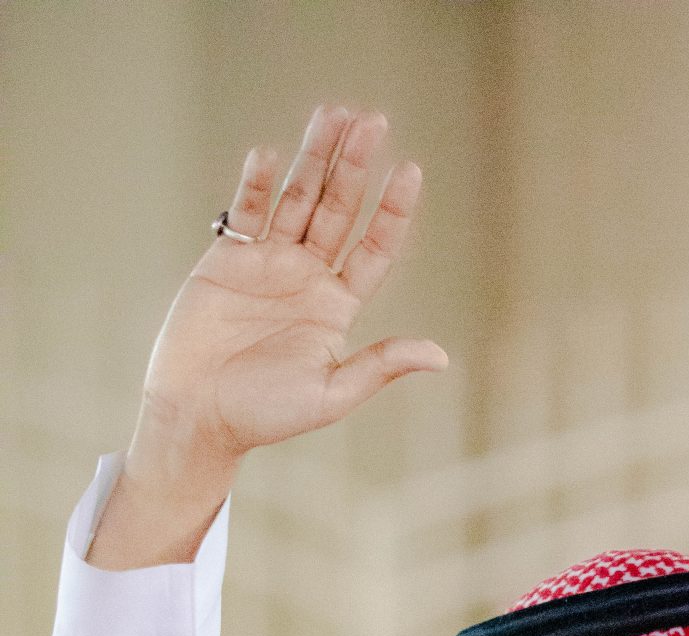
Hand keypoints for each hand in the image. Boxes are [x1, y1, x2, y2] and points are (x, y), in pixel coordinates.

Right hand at [91, 105, 446, 569]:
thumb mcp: (332, 394)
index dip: (392, 211)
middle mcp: (308, 277)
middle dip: (355, 167)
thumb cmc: (266, 415)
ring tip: (332, 114)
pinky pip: (247, 211)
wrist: (198, 415)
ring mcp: (268, 262)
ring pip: (298, 199)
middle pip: (338, 209)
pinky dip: (258, 184)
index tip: (410, 170)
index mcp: (337, 307)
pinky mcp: (227, 258)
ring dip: (315, 158)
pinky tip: (271, 157)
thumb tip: (439, 356)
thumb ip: (381, 366)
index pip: (374, 248)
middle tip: (373, 121)